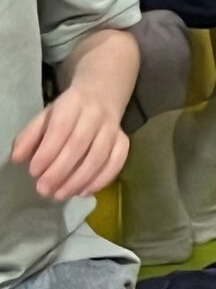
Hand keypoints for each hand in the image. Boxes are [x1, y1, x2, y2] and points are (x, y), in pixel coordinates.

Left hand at [11, 79, 126, 199]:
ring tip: (60, 195)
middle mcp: (96, 115)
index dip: (48, 152)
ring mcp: (113, 128)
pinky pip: (118, 161)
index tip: (34, 172)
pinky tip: (84, 191)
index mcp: (73, 103)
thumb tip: (18, 158)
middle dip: (61, 170)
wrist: (102, 94)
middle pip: (80, 144)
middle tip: (44, 189)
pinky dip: (102, 179)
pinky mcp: (123, 141)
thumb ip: (30, 136)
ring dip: (79, 179)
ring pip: (100, 156)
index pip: (62, 128)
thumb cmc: (68, 111)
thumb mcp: (45, 116)